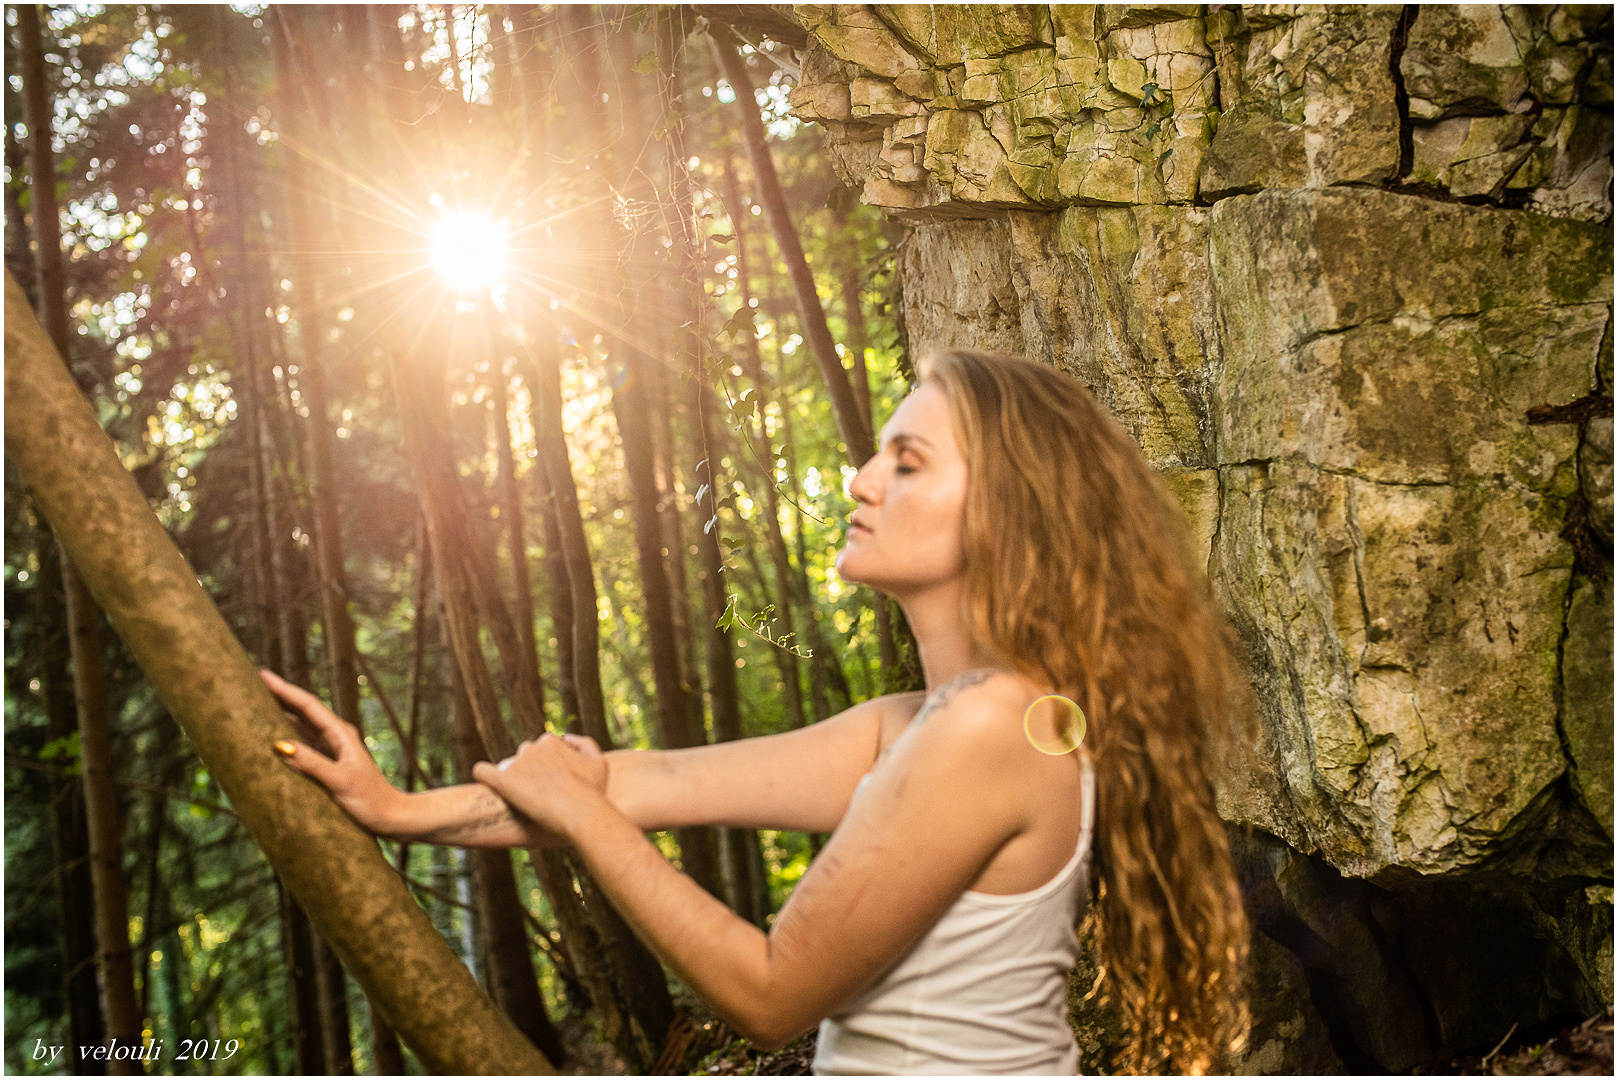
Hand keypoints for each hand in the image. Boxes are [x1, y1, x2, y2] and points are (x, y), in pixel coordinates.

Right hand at [263, 668, 401, 833]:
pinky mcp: (329, 762)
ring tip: (258, 700)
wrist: (390, 816)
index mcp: (341, 734)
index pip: (308, 705)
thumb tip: (281, 745)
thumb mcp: (340, 781)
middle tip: (253, 681)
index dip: (284, 689)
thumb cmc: (370, 799)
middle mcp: (337, 736)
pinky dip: (287, 733)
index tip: (263, 675)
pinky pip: (304, 741)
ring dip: (282, 711)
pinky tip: (273, 733)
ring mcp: (333, 748)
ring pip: (302, 724)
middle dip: (280, 694)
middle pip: (303, 709)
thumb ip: (312, 763)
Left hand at [472, 733, 607, 839]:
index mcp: (550, 741)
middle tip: (540, 794)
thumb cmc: (592, 791)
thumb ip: (584, 743)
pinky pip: (483, 772)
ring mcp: (516, 763)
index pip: (542, 749)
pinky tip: (484, 781)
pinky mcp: (503, 781)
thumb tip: (566, 737)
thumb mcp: (599, 762)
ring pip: (507, 767)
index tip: (553, 783)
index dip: (548, 766)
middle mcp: (531, 747)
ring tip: (523, 800)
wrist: (580, 813)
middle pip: (524, 758)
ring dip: (513, 779)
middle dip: (529, 772)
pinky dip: (483, 775)